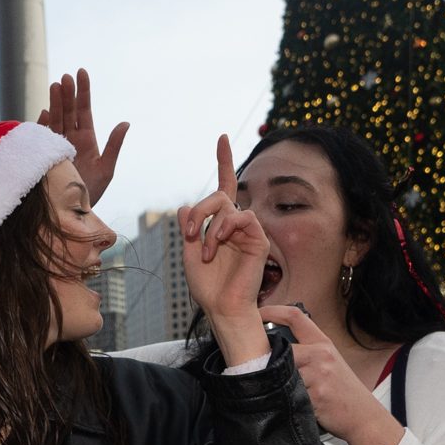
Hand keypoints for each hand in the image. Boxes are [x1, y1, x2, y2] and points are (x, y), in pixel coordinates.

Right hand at [37, 69, 127, 204]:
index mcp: (86, 139)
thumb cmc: (91, 194)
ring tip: (55, 85)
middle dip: (67, 94)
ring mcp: (55, 147)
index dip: (83, 91)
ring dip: (55, 103)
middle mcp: (70, 139)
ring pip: (55, 120)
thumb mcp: (106, 169)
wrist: (72, 214)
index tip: (81, 72)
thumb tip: (125, 123)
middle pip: (68, 111)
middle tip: (66, 77)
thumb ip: (114, 146)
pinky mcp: (43, 156)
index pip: (84, 110)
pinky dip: (42, 125)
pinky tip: (45, 113)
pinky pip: (41, 137)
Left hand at [180, 136, 274, 349]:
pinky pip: (243, 217)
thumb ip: (188, 228)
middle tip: (189, 233)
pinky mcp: (258, 239)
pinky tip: (218, 243)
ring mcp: (248, 231)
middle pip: (219, 195)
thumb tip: (185, 206)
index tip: (222, 138)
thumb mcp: (189, 252)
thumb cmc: (207, 286)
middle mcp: (235, 224)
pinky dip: (225, 227)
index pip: (224, 187)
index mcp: (220, 225)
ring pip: (227, 205)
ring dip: (209, 226)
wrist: (221, 307)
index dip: (224, 162)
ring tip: (206, 251)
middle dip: (200, 210)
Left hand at [259, 302, 403, 444]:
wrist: (363, 416)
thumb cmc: (342, 391)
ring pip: (282, 372)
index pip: (295, 316)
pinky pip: (288, 394)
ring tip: (275, 391)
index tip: (256, 313)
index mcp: (323, 343)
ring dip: (275, 382)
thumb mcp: (329, 362)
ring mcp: (318, 374)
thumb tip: (274, 347)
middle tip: (253, 364)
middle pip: (281, 347)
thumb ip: (306, 352)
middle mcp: (320, 354)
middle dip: (266, 357)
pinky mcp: (314, 395)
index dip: (271, 310)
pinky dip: (284, 400)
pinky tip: (288, 405)